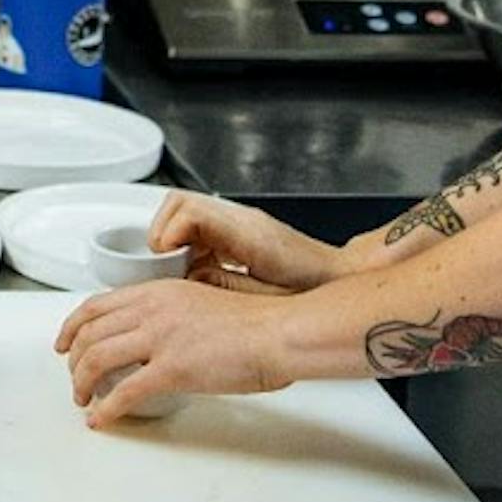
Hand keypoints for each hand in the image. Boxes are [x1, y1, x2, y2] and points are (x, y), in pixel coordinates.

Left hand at [55, 279, 297, 426]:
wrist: (278, 332)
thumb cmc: (255, 323)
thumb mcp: (202, 301)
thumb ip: (173, 313)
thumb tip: (158, 335)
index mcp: (158, 291)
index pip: (97, 304)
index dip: (71, 325)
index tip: (64, 342)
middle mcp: (152, 309)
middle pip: (89, 332)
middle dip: (73, 360)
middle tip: (73, 379)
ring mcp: (160, 338)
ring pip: (97, 359)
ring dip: (82, 383)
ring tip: (82, 401)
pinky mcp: (172, 369)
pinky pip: (124, 391)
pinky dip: (106, 408)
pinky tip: (102, 418)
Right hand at [150, 192, 344, 293]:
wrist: (340, 276)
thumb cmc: (313, 288)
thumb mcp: (268, 298)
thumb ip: (224, 287)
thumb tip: (190, 281)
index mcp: (248, 233)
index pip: (191, 212)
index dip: (168, 233)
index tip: (163, 257)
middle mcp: (242, 220)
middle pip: (181, 203)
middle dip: (162, 231)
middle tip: (162, 263)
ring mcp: (240, 221)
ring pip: (186, 210)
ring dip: (173, 236)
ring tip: (177, 267)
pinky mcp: (239, 229)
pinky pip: (199, 224)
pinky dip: (187, 242)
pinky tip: (196, 268)